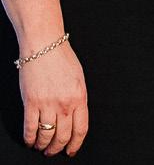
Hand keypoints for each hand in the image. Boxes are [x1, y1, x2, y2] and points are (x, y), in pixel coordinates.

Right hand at [19, 42, 86, 156]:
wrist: (44, 46)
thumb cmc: (62, 59)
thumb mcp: (79, 78)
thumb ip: (78, 98)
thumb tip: (75, 117)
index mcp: (80, 96)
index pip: (81, 128)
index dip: (75, 144)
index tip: (71, 150)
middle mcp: (65, 103)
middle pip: (63, 136)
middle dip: (57, 148)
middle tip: (53, 151)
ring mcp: (48, 103)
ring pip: (46, 135)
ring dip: (43, 145)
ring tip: (41, 146)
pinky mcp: (31, 103)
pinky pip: (30, 129)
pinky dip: (29, 139)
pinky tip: (30, 140)